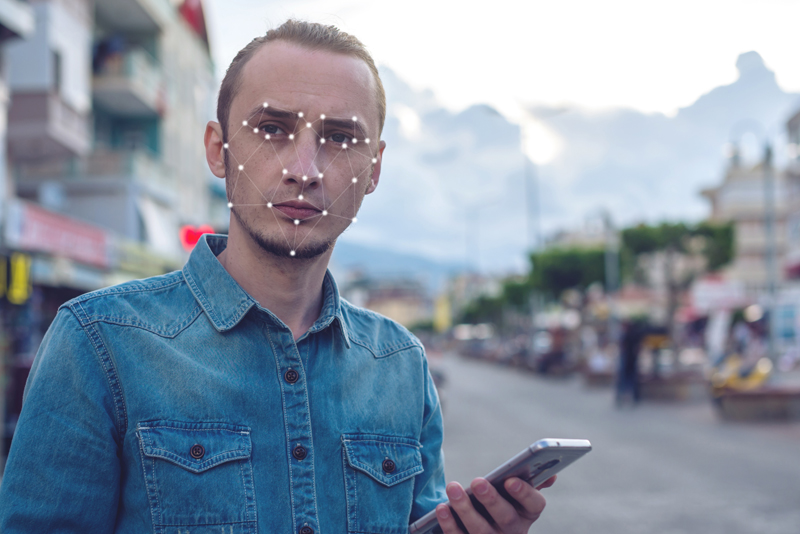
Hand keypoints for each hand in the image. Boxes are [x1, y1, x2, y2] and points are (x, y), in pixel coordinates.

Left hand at [435, 476, 556, 533]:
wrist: (485, 533)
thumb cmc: (500, 504)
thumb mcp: (516, 496)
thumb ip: (531, 482)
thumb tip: (551, 474)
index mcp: (528, 513)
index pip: (535, 505)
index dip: (524, 493)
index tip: (510, 480)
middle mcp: (514, 532)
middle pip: (506, 518)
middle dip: (491, 500)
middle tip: (477, 481)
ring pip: (480, 531)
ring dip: (465, 509)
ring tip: (452, 488)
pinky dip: (450, 525)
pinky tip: (442, 508)